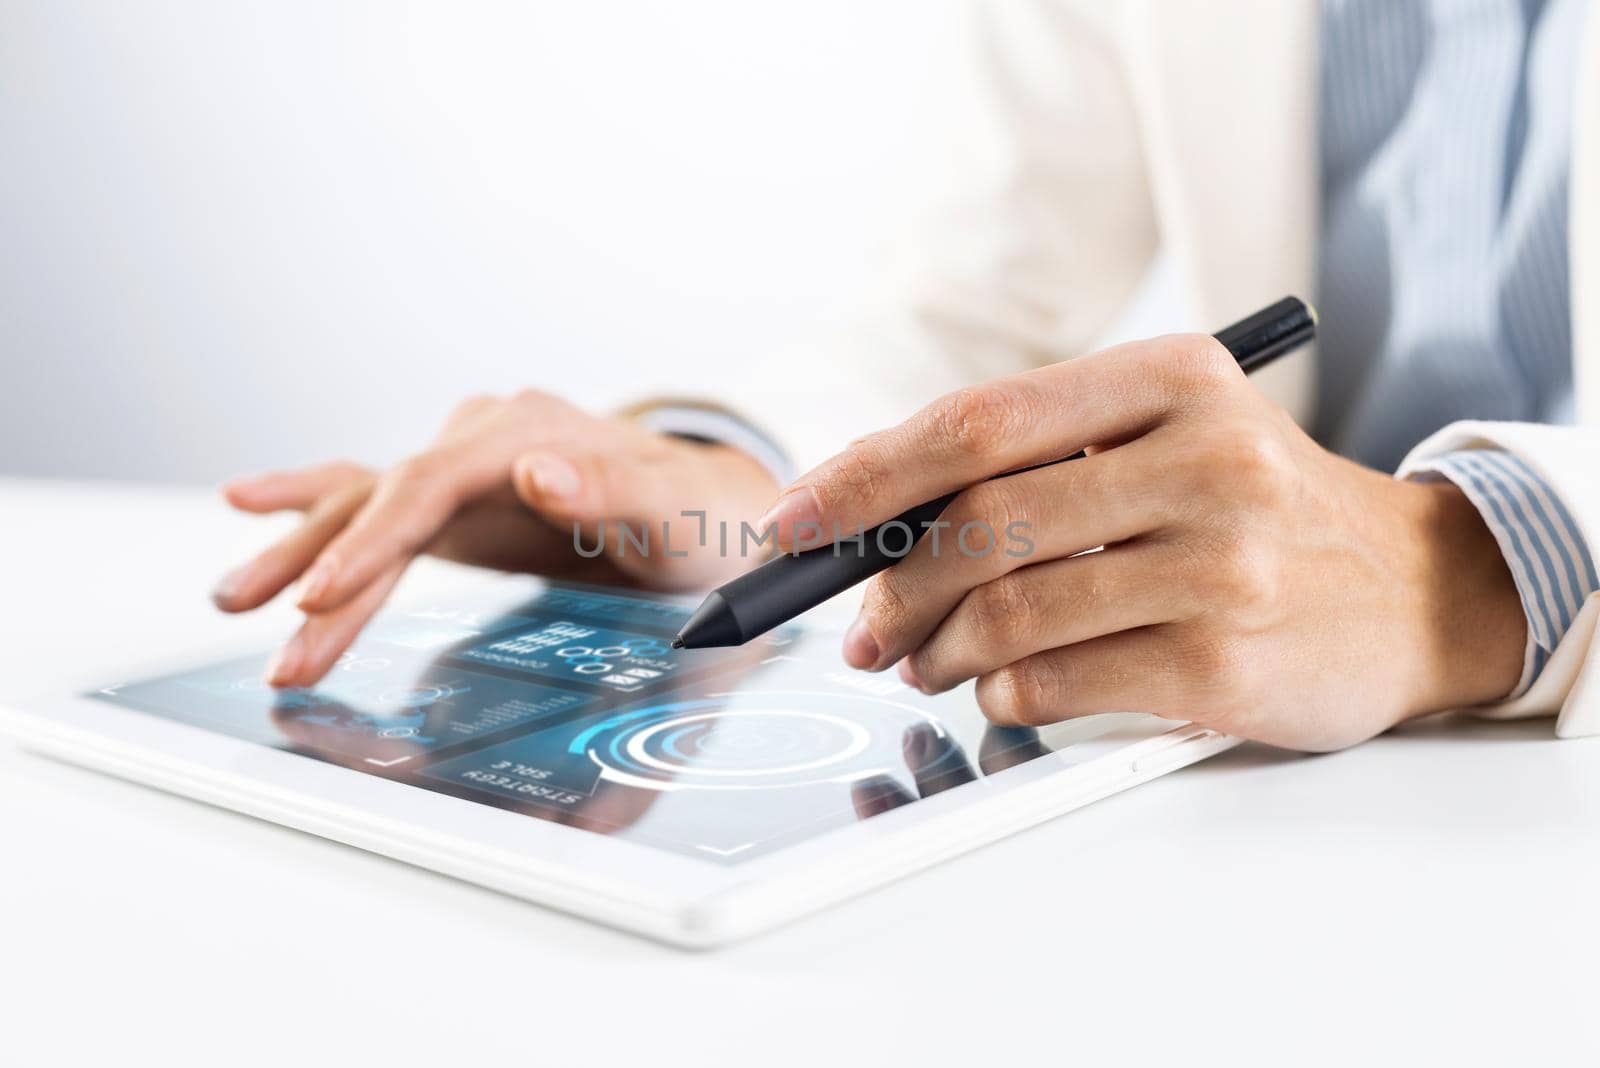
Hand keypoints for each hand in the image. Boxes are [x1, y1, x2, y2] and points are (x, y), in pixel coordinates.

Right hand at [214, 390, 778, 688]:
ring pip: (365, 505)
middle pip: (385, 503)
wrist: (715, 514)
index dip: (372, 542)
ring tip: (233, 602)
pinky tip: (248, 502)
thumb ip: (612, 490)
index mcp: (532, 431)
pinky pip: (373, 495)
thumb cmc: (703, 520)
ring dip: (301, 556)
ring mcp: (468, 465)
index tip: (324, 595)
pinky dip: (311, 501)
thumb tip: (536, 470)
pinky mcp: (460, 499)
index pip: (431, 485)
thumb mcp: (678, 513)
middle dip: (324, 577)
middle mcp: (488, 436)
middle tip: (283, 657)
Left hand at [760, 335, 1526, 750]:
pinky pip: (1057, 682)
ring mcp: (1220, 562)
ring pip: (1010, 611)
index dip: (866, 473)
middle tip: (861, 629)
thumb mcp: (1168, 441)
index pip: (977, 420)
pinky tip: (1005, 691)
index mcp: (1171, 377)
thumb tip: (871, 519)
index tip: (795, 520)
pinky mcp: (1225, 659)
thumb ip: (1040, 462)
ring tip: (924, 665)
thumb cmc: (1256, 512)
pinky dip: (1004, 695)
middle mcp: (1203, 457)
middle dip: (890, 586)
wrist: (1416, 591)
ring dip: (936, 652)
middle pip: (981, 520)